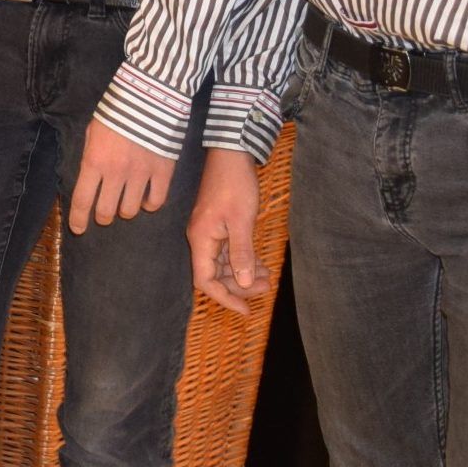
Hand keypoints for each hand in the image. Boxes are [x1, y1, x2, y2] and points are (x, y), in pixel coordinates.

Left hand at [69, 118, 175, 234]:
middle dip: (102, 216)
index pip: (82, 200)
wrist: (149, 97)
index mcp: (94, 162)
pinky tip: (145, 200)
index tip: (78, 229)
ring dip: (125, 210)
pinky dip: (149, 205)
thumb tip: (91, 176)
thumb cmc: (115, 111)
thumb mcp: (92, 131)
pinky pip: (156, 201)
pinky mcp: (163, 173)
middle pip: (106, 211)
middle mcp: (116, 173)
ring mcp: (141, 175)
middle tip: (104, 213)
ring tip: (124, 202)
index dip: (78, 218)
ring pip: (130, 210)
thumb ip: (91, 156)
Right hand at [186, 149, 265, 311]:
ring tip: (266, 276)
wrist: (231, 156)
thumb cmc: (235, 186)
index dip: (224, 298)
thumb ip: (241, 253)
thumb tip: (242, 284)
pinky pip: (227, 251)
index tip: (246, 310)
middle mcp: (200, 238)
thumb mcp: (242, 222)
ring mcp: (208, 232)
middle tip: (265, 287)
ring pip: (222, 264)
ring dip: (242, 273)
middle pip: (214, 274)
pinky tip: (259, 263)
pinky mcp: (218, 225)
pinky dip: (242, 260)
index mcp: (200, 239)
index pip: (205, 280)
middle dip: (238, 286)